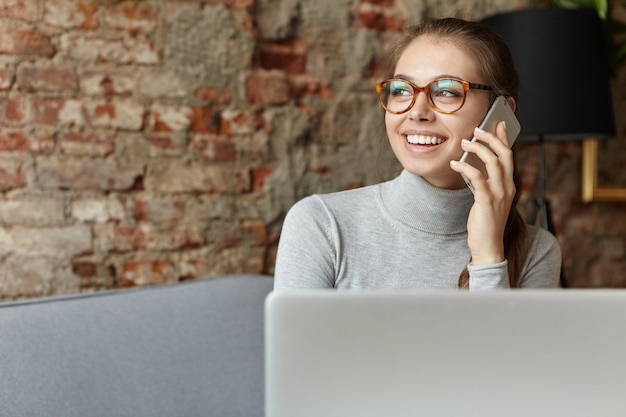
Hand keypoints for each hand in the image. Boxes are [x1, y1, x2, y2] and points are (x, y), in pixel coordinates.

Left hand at [449, 122, 514, 264]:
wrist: (488, 246)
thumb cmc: (485, 222)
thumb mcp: (488, 198)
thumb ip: (485, 182)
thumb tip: (474, 164)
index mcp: (509, 185)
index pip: (510, 156)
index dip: (504, 138)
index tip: (498, 123)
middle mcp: (507, 187)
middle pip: (504, 155)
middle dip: (491, 138)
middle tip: (477, 129)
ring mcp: (499, 194)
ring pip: (493, 162)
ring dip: (478, 149)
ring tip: (464, 143)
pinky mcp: (487, 202)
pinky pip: (478, 178)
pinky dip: (466, 167)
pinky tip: (455, 164)